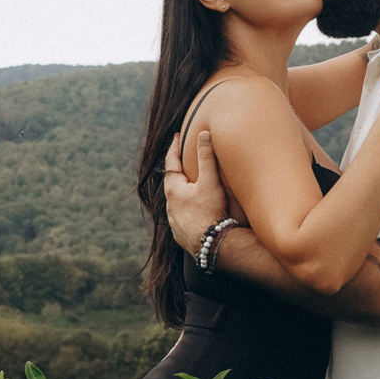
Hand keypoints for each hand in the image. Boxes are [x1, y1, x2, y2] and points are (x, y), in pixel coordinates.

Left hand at [164, 131, 228, 251]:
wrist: (210, 244)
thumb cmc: (209, 212)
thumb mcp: (210, 181)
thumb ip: (206, 157)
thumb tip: (203, 134)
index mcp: (173, 189)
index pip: (171, 162)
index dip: (174, 147)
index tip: (178, 136)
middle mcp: (169, 204)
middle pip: (171, 181)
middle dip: (177, 169)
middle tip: (183, 158)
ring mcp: (174, 220)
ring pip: (174, 200)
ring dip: (180, 191)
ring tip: (189, 186)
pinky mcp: (180, 233)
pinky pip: (180, 216)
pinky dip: (185, 208)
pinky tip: (192, 211)